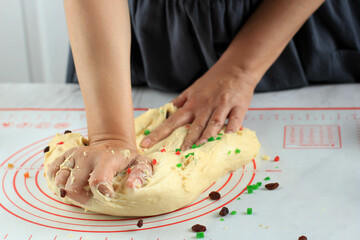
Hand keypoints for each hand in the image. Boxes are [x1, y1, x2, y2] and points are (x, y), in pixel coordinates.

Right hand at [47, 140, 152, 203]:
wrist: (113, 142)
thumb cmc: (127, 158)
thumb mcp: (141, 163)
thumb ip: (140, 174)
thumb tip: (132, 188)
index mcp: (106, 159)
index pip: (97, 182)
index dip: (100, 195)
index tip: (108, 197)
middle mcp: (87, 156)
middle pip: (74, 187)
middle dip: (82, 198)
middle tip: (92, 197)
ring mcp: (74, 155)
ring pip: (60, 181)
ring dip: (68, 191)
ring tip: (82, 189)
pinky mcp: (65, 155)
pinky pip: (52, 172)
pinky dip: (57, 181)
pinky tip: (70, 182)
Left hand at [141, 62, 258, 149]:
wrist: (236, 67)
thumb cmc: (213, 80)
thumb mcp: (193, 89)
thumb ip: (180, 102)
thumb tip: (165, 111)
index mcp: (192, 104)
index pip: (172, 121)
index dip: (159, 133)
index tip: (146, 143)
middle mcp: (205, 106)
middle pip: (194, 125)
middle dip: (186, 140)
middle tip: (178, 153)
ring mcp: (222, 105)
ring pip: (213, 122)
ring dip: (207, 135)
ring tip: (200, 147)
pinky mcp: (239, 105)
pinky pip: (235, 118)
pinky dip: (232, 127)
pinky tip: (229, 135)